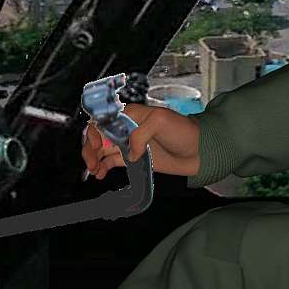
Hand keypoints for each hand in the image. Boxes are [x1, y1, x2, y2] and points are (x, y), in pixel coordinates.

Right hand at [81, 103, 199, 180]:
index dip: (95, 132)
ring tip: (94, 171)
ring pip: (102, 150)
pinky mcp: (133, 158)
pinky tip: (100, 174)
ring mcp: (128, 144)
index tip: (99, 146)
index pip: (103, 119)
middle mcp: (125, 128)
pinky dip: (103, 167)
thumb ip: (140, 134)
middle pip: (99, 135)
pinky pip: (112, 161)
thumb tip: (129, 154)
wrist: (198, 150)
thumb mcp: (161, 122)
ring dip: (93, 159)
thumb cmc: (181, 130)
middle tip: (91, 163)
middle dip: (90, 148)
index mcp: (130, 114)